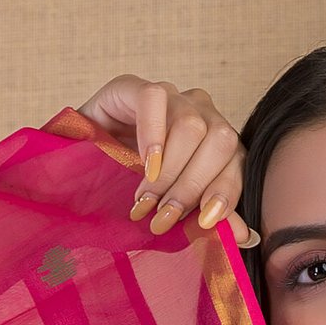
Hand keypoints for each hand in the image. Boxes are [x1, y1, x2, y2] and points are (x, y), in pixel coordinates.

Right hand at [76, 75, 257, 246]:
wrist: (82, 163)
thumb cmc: (133, 186)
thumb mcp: (172, 205)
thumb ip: (207, 215)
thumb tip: (243, 237)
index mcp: (216, 142)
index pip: (236, 162)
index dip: (224, 193)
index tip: (203, 223)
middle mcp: (201, 113)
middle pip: (219, 142)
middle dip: (191, 187)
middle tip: (163, 217)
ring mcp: (171, 97)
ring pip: (192, 125)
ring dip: (169, 172)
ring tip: (145, 199)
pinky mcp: (134, 87)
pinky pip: (155, 100)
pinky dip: (153, 135)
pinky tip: (144, 164)